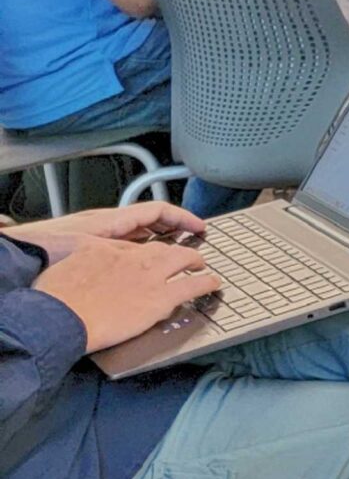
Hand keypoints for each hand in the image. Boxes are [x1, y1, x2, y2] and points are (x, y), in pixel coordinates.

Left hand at [8, 204, 204, 262]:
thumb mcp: (93, 247)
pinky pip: (120, 245)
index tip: (200, 229)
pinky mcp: (86, 248)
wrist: (18, 254)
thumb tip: (149, 253)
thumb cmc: (46, 248)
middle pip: (149, 220)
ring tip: (169, 255)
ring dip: (154, 240)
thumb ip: (125, 249)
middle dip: (173, 229)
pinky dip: (135, 251)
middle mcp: (106, 224)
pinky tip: (136, 267)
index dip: (183, 218)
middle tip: (191, 241)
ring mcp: (96, 235)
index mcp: (112, 219)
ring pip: (134, 233)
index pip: (158, 210)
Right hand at [34, 237, 221, 351]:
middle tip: (182, 257)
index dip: (141, 252)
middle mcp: (130, 257)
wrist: (61, 317)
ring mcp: (149, 275)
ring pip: (182, 259)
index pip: (129, 246)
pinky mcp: (161, 296)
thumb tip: (78, 277)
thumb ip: (77, 269)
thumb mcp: (60, 272)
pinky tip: (213, 284)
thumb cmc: (54, 301)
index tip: (145, 256)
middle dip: (173, 251)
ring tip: (200, 265)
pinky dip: (206, 283)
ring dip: (193, 260)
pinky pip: (193, 285)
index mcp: (102, 249)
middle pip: (160, 248)